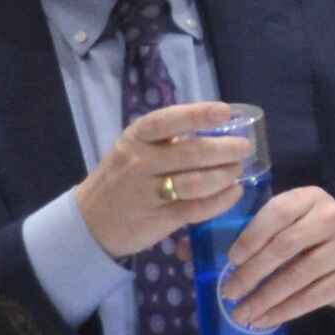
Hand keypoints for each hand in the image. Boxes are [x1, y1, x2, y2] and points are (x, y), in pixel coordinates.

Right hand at [73, 100, 257, 260]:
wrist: (89, 222)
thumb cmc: (121, 179)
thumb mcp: (134, 151)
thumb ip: (167, 140)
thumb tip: (219, 128)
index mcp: (135, 139)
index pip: (167, 121)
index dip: (197, 115)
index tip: (225, 112)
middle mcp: (139, 163)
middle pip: (190, 153)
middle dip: (225, 150)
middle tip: (244, 148)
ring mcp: (148, 193)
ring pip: (196, 182)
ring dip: (224, 175)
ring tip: (237, 171)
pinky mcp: (158, 219)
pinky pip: (197, 209)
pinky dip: (221, 200)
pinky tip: (234, 193)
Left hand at [214, 187, 334, 331]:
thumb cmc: (311, 239)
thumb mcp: (286, 225)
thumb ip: (242, 231)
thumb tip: (184, 250)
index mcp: (310, 198)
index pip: (278, 213)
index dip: (252, 237)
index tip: (230, 260)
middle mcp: (333, 217)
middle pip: (286, 246)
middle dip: (253, 272)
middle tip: (228, 293)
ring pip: (299, 275)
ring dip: (266, 298)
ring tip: (241, 314)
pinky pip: (313, 296)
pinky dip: (285, 311)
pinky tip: (264, 320)